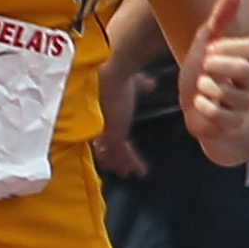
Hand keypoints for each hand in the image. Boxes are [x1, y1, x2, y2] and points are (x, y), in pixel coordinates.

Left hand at [87, 38, 152, 178]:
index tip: (108, 150)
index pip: (99, 132)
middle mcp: (96, 124)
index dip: (104, 142)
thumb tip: (151, 84)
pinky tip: (140, 171)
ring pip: (110, 153)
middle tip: (113, 170)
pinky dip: (131, 162)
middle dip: (107, 158)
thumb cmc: (116, 73)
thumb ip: (140, 86)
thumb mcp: (131, 83)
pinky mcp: (112, 134)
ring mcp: (103, 131)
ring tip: (127, 174)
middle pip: (100, 146)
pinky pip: (122, 154)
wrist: (111, 73)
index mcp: (97, 113)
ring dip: (120, 164)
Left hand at [174, 0, 248, 163]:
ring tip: (201, 86)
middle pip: (246, 71)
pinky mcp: (230, 126)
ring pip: (234, 95)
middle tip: (203, 67)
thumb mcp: (206, 44)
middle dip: (218, 66)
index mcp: (248, 62)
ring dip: (208, 87)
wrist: (194, 109)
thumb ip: (220, 19)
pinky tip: (198, 102)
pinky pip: (222, 116)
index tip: (209, 49)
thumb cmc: (201, 73)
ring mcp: (242, 106)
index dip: (227, 47)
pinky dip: (205, 107)